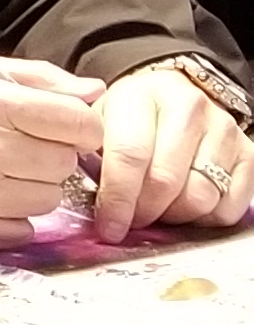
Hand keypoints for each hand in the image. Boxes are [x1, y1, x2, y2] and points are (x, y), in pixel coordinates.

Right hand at [0, 49, 105, 247]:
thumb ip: (35, 77)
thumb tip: (95, 91)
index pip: (80, 124)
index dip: (79, 128)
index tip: (61, 130)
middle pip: (65, 165)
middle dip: (49, 156)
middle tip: (16, 149)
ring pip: (48, 200)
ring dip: (31, 188)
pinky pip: (22, 231)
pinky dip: (11, 218)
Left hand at [85, 64, 253, 242]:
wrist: (171, 96)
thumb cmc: (128, 119)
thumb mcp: (97, 124)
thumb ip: (86, 154)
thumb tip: (86, 200)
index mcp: (142, 96)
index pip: (130, 155)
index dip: (117, 199)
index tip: (108, 229)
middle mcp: (189, 106)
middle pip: (166, 182)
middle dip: (143, 212)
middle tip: (131, 220)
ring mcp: (223, 128)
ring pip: (200, 197)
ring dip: (174, 216)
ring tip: (158, 208)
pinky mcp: (248, 152)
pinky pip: (229, 206)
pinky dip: (205, 218)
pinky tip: (186, 205)